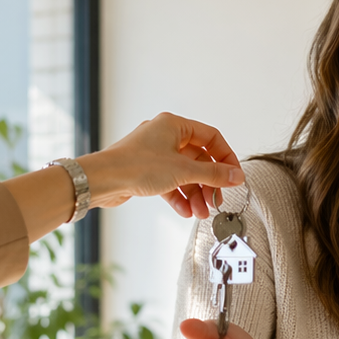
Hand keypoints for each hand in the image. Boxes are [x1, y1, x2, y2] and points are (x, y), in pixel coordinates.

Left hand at [80, 112, 243, 217]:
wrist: (102, 180)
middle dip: (208, 184)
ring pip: (184, 174)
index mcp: (175, 125)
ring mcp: (155, 154)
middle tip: (216, 200)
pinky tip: (185, 211)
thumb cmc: (136, 166)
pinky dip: (179, 196)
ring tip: (201, 212)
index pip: (211, 138)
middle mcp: (165, 136)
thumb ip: (213, 175)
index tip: (234, 176)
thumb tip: (236, 176)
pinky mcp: (146, 171)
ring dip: (195, 194)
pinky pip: (170, 182)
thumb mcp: (183, 171)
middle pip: (198, 159)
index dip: (226, 158)